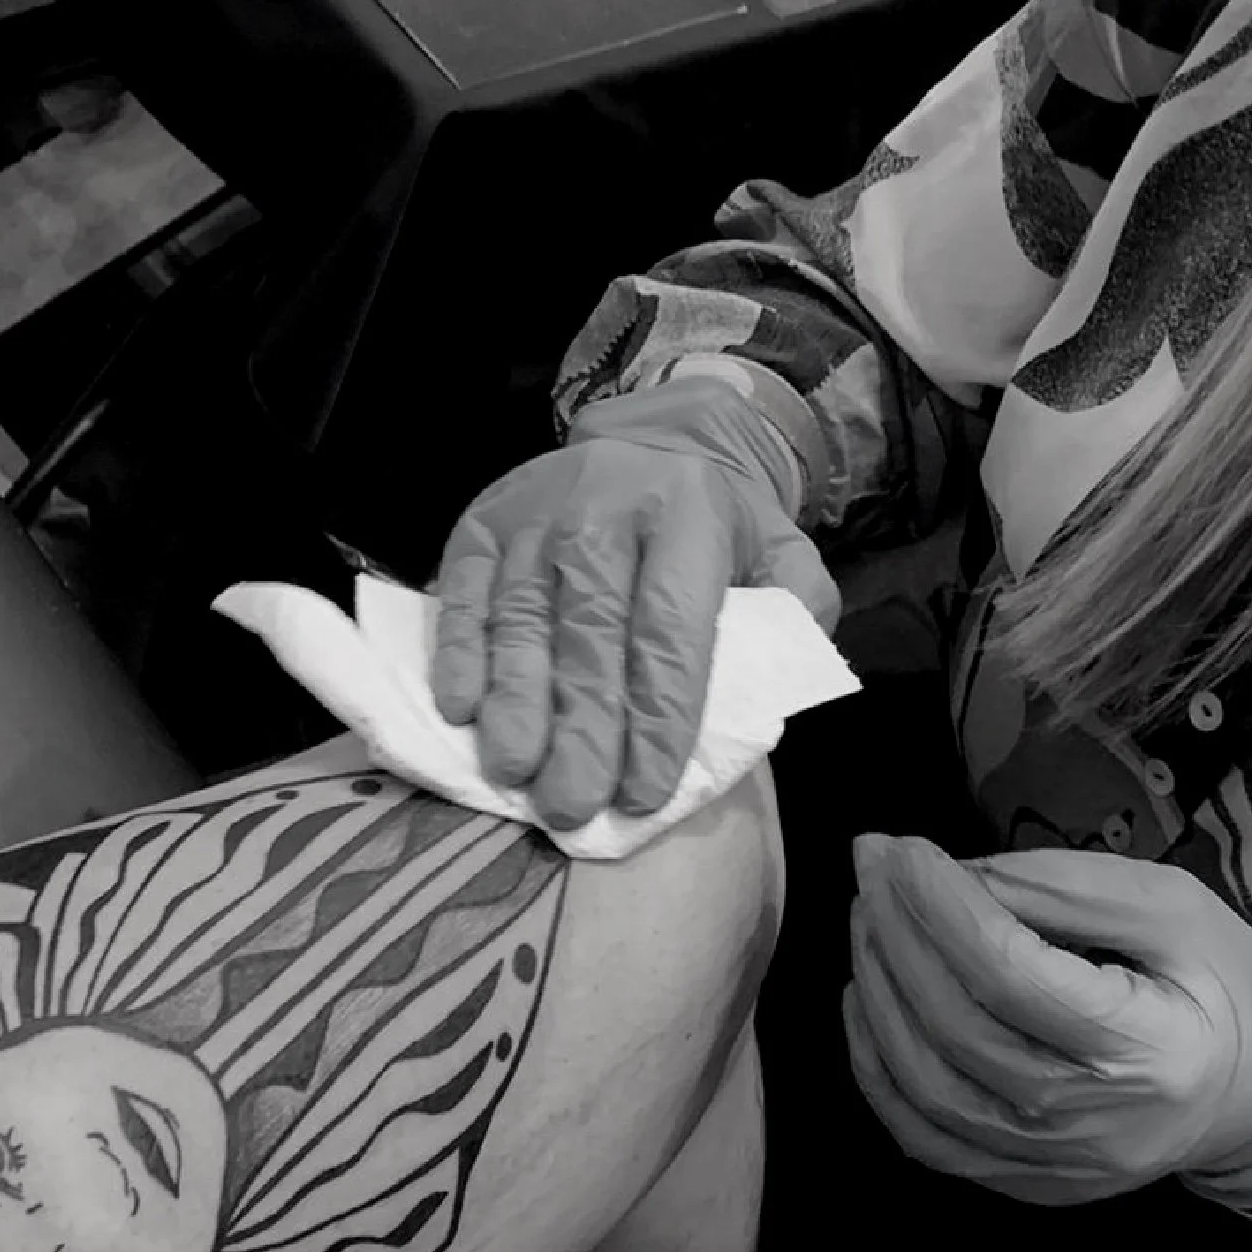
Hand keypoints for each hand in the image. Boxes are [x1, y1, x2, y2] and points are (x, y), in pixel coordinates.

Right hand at [429, 381, 839, 830]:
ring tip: (515, 772)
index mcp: (688, 516)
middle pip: (591, 630)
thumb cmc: (716, 531)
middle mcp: (605, 507)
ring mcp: (536, 514)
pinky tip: (461, 710)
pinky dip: (458, 651)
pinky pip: (463, 592)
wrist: (652, 447)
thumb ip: (793, 613)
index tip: (644, 792)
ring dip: (516, 700)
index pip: (670, 628)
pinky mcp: (482, 524)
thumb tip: (768, 692)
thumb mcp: (779, 554)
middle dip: (581, 725)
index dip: (657, 715)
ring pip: (522, 616)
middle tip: (572, 803)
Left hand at [843, 835, 1251, 1209]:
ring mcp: (1055, 1168)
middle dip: (899, 935)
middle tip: (871, 868)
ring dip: (879, 993)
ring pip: (927, 1086)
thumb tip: (955, 875)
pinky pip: (924, 1137)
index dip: (942, 906)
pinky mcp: (1026, 1186)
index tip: (899, 847)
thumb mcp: (1171, 908)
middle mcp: (1095, 1124)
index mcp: (1150, 1048)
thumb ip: (1066, 889)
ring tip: (868, 920)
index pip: (1013, 976)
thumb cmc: (1224, 985)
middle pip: (960, 1027)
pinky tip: (870, 1000)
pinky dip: (879, 1068)